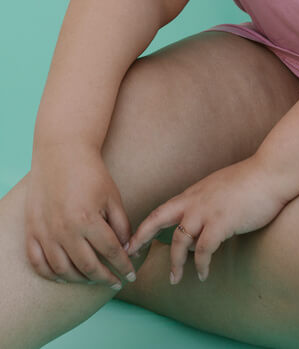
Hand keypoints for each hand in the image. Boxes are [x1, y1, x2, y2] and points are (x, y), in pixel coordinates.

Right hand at [25, 142, 135, 289]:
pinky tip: (65, 276)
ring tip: (93, 280)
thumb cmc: (91, 173)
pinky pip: (38, 264)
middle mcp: (64, 230)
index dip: (123, 265)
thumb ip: (121, 225)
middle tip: (115, 282)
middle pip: (87, 266)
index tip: (130, 274)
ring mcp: (45, 232)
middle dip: (105, 278)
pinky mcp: (31, 231)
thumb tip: (127, 250)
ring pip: (63, 270)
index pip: (110, 252)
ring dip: (80, 280)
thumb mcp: (112, 196)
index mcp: (87, 219)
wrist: (61, 153)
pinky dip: (52, 274)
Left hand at [126, 155, 288, 283]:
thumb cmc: (252, 181)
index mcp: (194, 193)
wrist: (271, 171)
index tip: (133, 241)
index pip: (162, 210)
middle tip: (130, 256)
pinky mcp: (222, 222)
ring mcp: (207, 211)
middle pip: (158, 219)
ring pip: (179, 240)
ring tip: (176, 279)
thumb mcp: (221, 190)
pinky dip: (201, 264)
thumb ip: (206, 205)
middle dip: (141, 238)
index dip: (145, 226)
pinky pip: (204, 250)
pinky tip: (204, 274)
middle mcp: (195, 201)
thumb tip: (198, 230)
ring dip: (175, 263)